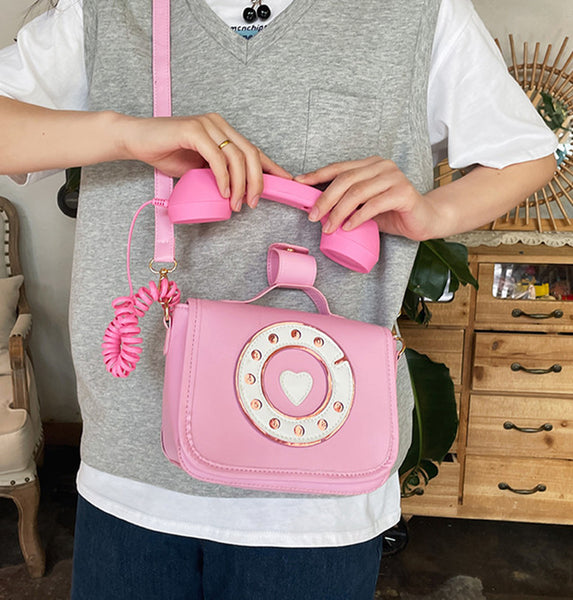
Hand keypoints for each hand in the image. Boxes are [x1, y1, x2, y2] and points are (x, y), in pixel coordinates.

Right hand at [121, 112, 291, 210]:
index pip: (253, 150)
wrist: (136, 140)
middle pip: (250, 153)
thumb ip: (219, 174)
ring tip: (236, 203)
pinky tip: (223, 191)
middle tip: (254, 203)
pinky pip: (216, 157)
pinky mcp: (193, 130)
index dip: (271, 167)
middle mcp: (219, 124)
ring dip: (240, 184)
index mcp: (223, 131)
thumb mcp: (200, 168)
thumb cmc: (166, 153)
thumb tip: (237, 193)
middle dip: (257, 181)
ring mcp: (207, 125)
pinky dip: (223, 177)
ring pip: (236, 156)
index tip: (285, 183)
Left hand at [295, 156, 435, 240]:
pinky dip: (358, 217)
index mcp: (370, 164)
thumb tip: (317, 207)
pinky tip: (349, 227)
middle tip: (313, 216)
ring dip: (339, 212)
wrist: (424, 220)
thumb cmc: (392, 212)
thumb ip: (347, 201)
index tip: (299, 184)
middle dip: (325, 199)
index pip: (339, 168)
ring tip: (329, 227)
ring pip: (357, 193)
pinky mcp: (403, 193)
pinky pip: (374, 205)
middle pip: (345, 180)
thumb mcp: (364, 205)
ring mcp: (394, 177)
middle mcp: (382, 166)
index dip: (317, 175)